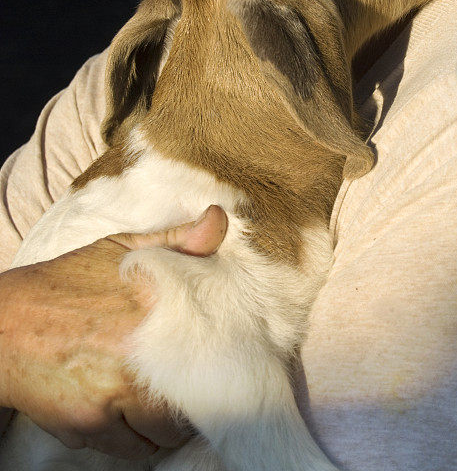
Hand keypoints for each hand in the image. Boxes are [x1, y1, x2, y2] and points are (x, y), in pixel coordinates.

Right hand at [0, 205, 226, 458]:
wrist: (5, 324)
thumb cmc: (67, 283)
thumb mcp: (122, 248)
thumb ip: (177, 239)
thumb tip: (219, 219)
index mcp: (152, 306)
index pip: (215, 347)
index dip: (223, 359)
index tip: (224, 360)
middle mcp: (136, 354)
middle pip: (194, 399)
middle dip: (196, 397)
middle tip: (191, 384)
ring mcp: (112, 394)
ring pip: (166, 432)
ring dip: (169, 423)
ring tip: (163, 402)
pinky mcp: (89, 425)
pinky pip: (134, 449)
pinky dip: (140, 440)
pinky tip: (134, 417)